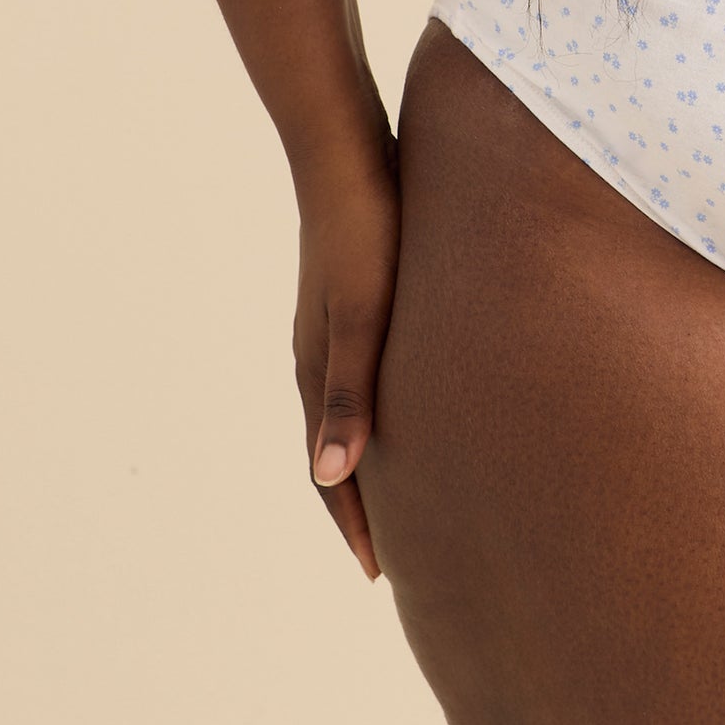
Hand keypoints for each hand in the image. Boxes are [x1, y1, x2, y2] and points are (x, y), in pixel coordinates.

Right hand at [291, 142, 399, 580]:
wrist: (346, 151)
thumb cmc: (365, 229)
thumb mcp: (361, 314)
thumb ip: (350, 392)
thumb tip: (332, 474)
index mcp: (314, 368)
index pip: (328, 467)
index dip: (354, 521)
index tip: (379, 572)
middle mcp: (315, 353)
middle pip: (333, 446)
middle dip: (358, 502)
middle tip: (392, 551)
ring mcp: (331, 323)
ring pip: (347, 409)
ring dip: (368, 455)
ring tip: (404, 489)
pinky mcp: (353, 294)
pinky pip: (361, 372)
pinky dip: (377, 407)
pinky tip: (410, 401)